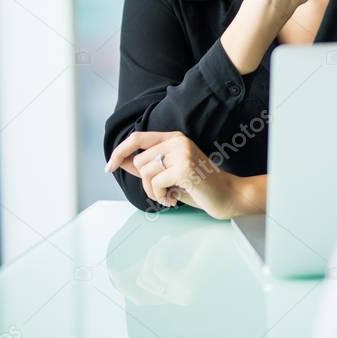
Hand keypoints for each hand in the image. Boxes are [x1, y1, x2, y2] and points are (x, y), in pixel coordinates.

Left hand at [106, 131, 239, 218]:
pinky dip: (160, 197)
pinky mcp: (184, 168)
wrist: (226, 195)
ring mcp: (182, 153)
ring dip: (152, 192)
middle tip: (162, 193)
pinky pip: (155, 184)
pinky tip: (174, 200)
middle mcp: (178, 141)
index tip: (110, 167)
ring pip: (145, 173)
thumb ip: (147, 167)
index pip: (137, 137)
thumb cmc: (198, 186)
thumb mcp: (169, 175)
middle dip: (145, 183)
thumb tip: (122, 162)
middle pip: (139, 161)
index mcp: (174, 138)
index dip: (119, 151)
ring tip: (168, 196)